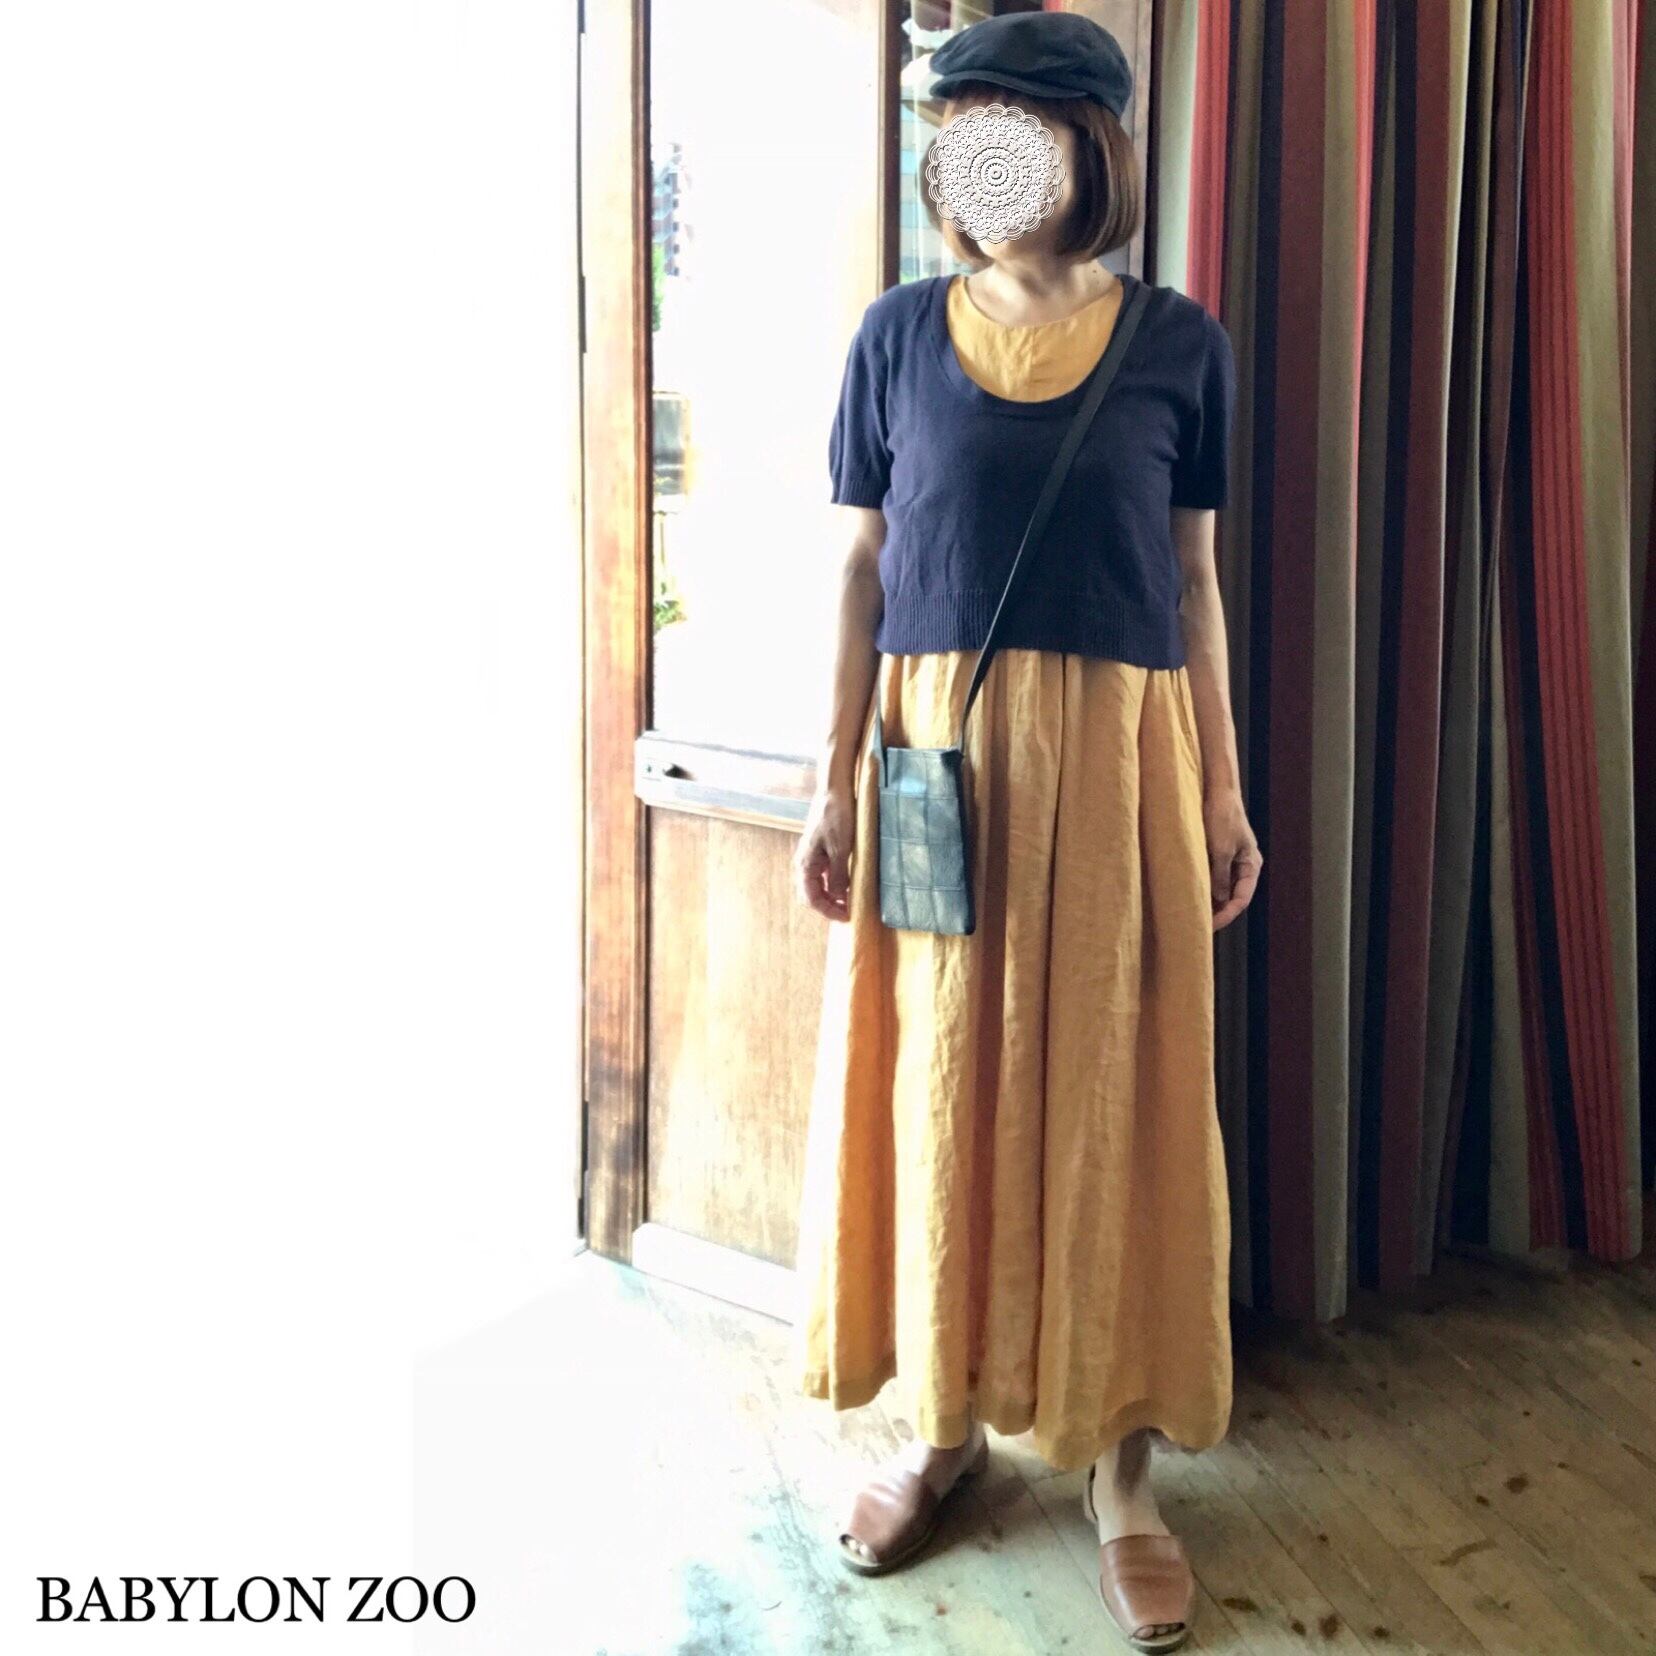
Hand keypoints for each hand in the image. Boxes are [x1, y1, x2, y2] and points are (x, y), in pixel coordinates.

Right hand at [794, 783, 855, 921]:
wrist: (834, 790)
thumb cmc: (837, 816)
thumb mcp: (841, 848)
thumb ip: (838, 875)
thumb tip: (838, 898)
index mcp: (805, 864)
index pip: (811, 898)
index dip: (828, 911)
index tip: (847, 917)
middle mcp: (804, 862)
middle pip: (811, 894)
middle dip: (827, 906)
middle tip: (848, 912)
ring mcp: (811, 856)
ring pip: (817, 885)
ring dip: (830, 896)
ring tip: (849, 901)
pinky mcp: (820, 849)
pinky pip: (823, 874)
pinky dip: (833, 883)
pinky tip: (847, 883)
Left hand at [1203, 787, 1261, 930]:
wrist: (1217, 791)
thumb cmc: (1222, 816)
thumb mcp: (1221, 849)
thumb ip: (1219, 876)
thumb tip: (1217, 900)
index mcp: (1251, 865)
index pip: (1241, 899)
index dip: (1226, 915)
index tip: (1209, 927)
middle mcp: (1243, 865)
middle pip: (1232, 897)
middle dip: (1218, 912)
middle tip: (1198, 926)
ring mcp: (1231, 860)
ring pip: (1221, 888)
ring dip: (1210, 901)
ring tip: (1193, 915)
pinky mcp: (1218, 853)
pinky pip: (1212, 876)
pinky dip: (1204, 887)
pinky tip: (1191, 895)